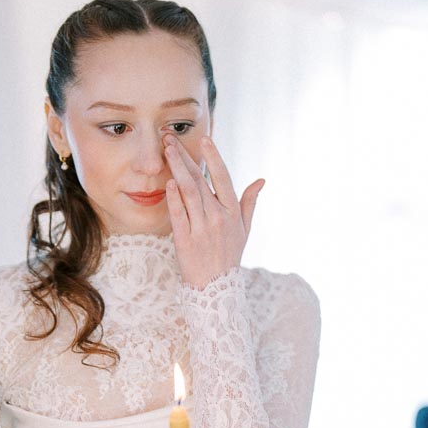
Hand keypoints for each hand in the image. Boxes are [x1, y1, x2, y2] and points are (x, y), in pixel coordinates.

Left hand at [163, 134, 263, 288]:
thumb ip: (250, 203)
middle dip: (184, 158)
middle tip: (170, 139)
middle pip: (200, 181)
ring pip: (188, 193)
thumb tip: (261, 180)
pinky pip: (178, 215)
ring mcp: (201, 229)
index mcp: (232, 212)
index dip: (213, 157)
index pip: (223, 178)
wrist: (216, 288)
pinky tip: (168, 182)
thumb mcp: (244, 230)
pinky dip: (173, 198)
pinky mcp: (185, 241)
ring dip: (176, 170)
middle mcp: (218, 218)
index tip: (204, 139)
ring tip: (166, 152)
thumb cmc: (229, 256)